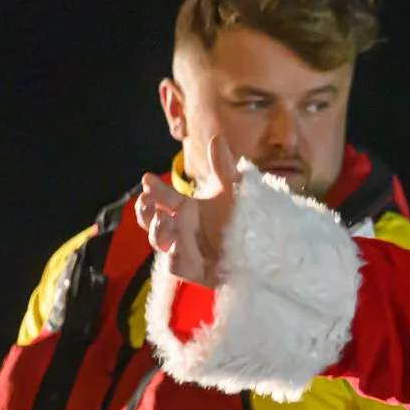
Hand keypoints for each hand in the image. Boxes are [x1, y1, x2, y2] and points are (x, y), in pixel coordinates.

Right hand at [136, 136, 240, 286]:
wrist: (265, 251)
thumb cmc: (245, 219)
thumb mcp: (235, 191)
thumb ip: (224, 168)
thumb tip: (217, 139)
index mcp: (187, 208)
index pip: (163, 197)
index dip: (154, 189)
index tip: (147, 179)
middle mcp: (181, 229)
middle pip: (152, 221)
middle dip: (145, 212)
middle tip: (146, 202)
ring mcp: (185, 250)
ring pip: (161, 243)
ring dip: (158, 232)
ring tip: (163, 220)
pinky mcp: (194, 271)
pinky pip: (177, 266)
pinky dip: (176, 257)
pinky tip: (178, 247)